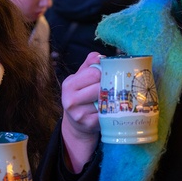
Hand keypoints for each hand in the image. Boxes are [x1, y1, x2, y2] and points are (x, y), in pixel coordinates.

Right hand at [60, 52, 102, 172]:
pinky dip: (111, 111)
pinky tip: (111, 109)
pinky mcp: (88, 124)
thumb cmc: (81, 96)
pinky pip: (107, 114)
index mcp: (69, 84)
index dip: (104, 73)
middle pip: (100, 87)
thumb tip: (100, 56)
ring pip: (104, 101)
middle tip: (112, 87)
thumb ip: (89, 64)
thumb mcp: (81, 78)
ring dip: (111, 98)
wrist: (76, 124)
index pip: (93, 72)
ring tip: (112, 97)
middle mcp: (70, 99)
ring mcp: (79, 114)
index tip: (107, 75)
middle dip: (109, 86)